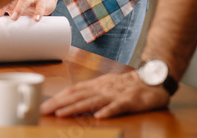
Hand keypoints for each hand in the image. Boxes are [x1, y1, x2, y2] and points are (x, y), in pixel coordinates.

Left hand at [0, 0, 60, 20]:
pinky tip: (36, 19)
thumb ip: (9, 12)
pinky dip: (38, 13)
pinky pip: (40, 7)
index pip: (4, 2)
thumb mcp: (19, 7)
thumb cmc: (30, 4)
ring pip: (24, 1)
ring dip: (18, 8)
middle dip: (4, 6)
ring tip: (14, 17)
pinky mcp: (43, 2)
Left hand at [41, 70, 170, 117]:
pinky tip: (99, 116)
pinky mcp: (130, 100)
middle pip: (78, 95)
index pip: (73, 90)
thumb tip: (72, 102)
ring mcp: (116, 94)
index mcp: (97, 85)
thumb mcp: (107, 87)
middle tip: (44, 110)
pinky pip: (118, 106)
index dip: (58, 98)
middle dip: (59, 103)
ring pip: (93, 101)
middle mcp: (103, 88)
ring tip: (62, 114)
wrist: (153, 79)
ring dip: (76, 107)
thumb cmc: (128, 86)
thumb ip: (92, 94)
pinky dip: (108, 111)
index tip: (44, 105)